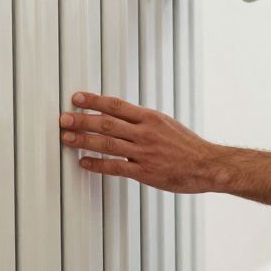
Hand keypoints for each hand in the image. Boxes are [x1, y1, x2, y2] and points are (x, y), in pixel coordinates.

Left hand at [60, 92, 225, 193]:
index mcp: (150, 118)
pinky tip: (83, 162)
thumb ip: (142, 120)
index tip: (76, 98)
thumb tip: (118, 115)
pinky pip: (115, 168)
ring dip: (84, 141)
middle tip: (63, 119)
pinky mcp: (145, 173)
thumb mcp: (166, 123)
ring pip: (107, 144)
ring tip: (66, 139)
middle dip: (82, 120)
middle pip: (107, 123)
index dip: (94, 100)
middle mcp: (145, 133)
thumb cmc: (187, 145)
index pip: (116, 105)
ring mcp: (144, 153)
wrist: (207, 165)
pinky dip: (97, 164)